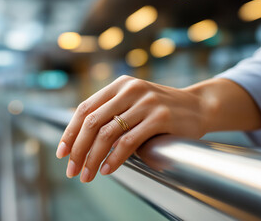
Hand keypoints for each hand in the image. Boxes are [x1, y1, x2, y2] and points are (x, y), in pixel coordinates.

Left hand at [55, 75, 207, 182]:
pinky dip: (114, 159)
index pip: (85, 108)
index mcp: (119, 85)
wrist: (199, 106)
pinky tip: (108, 170)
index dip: (70, 132)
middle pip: (92, 122)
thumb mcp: (134, 103)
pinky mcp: (160, 117)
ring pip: (107, 134)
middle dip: (78, 150)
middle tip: (72, 170)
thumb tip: (81, 141)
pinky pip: (129, 141)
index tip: (62, 153)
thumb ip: (112, 113)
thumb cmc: (162, 109)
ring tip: (87, 175)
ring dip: (93, 158)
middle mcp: (130, 89)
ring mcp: (146, 102)